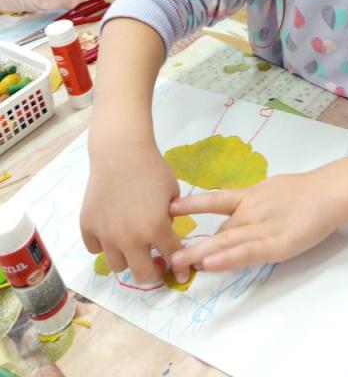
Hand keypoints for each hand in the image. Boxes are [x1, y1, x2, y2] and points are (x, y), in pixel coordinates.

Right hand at [81, 140, 183, 282]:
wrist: (120, 152)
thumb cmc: (152, 169)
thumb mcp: (173, 193)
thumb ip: (171, 220)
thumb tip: (166, 238)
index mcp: (156, 228)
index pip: (172, 257)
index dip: (178, 264)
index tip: (179, 269)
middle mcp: (130, 238)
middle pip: (142, 275)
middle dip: (153, 272)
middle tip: (155, 263)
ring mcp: (106, 235)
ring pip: (118, 267)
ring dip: (128, 259)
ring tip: (132, 244)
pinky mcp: (88, 227)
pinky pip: (96, 249)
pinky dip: (104, 245)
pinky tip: (112, 231)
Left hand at [170, 170, 345, 272]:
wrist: (328, 192)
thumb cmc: (303, 191)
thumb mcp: (271, 190)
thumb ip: (251, 204)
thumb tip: (232, 219)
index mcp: (249, 197)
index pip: (215, 200)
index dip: (193, 204)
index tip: (170, 208)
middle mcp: (250, 212)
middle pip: (217, 229)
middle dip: (192, 243)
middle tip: (167, 253)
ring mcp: (262, 228)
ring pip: (227, 241)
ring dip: (201, 253)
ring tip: (179, 262)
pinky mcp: (276, 244)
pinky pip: (247, 252)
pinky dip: (227, 258)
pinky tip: (210, 264)